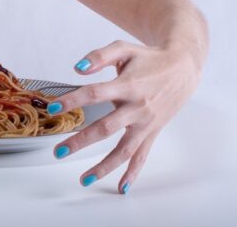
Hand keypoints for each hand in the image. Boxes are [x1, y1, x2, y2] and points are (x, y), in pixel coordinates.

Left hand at [48, 39, 202, 192]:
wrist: (183, 69)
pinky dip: (133, 174)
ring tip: (83, 179)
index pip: (96, 94)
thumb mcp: (124, 49)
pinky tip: (121, 187)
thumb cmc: (149, 58)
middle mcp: (138, 108)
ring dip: (103, 167)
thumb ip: (99, 57)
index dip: (73, 100)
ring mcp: (146, 123)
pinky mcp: (152, 132)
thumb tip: (77, 68)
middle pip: (106, 128)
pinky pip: (142, 157)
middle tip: (58, 151)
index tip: (54, 108)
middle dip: (81, 141)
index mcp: (128, 86)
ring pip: (124, 150)